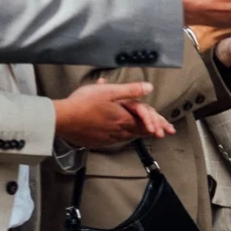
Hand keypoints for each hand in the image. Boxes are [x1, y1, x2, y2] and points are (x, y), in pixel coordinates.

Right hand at [52, 80, 172, 147]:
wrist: (62, 119)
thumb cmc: (83, 104)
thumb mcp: (109, 91)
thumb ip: (131, 90)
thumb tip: (148, 88)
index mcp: (123, 118)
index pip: (146, 122)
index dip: (157, 123)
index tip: (167, 128)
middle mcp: (118, 131)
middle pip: (140, 131)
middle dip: (153, 130)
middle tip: (163, 132)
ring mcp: (108, 138)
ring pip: (128, 136)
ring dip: (138, 133)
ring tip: (145, 132)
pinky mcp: (98, 142)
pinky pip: (115, 139)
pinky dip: (122, 135)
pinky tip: (121, 133)